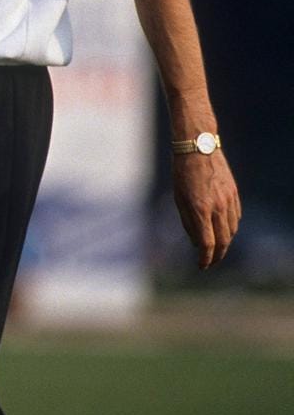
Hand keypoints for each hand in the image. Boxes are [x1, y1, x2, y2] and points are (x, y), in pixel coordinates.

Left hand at [172, 150, 239, 267]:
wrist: (198, 148)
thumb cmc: (182, 173)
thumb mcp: (178, 198)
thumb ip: (188, 221)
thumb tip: (196, 243)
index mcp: (200, 209)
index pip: (207, 243)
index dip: (205, 258)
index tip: (202, 266)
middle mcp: (217, 207)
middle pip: (223, 241)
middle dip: (217, 255)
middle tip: (210, 262)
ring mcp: (229, 200)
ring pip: (232, 230)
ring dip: (225, 242)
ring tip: (216, 248)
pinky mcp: (235, 194)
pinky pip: (236, 217)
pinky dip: (231, 227)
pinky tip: (224, 230)